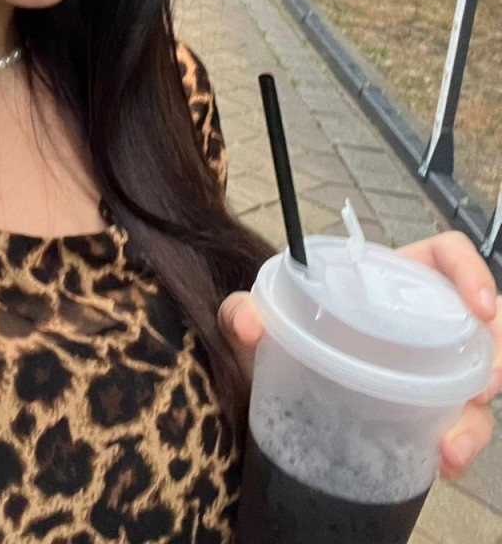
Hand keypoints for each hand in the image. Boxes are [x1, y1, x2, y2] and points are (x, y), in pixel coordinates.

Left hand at [218, 231, 501, 479]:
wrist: (275, 393)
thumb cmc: (283, 337)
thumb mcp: (266, 320)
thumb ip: (246, 311)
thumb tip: (245, 320)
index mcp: (391, 281)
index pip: (446, 258)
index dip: (471, 272)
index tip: (480, 306)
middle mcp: (419, 323)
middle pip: (481, 327)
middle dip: (495, 357)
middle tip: (479, 387)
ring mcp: (429, 369)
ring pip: (479, 385)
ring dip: (476, 418)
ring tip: (452, 445)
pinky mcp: (427, 413)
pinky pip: (459, 428)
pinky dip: (459, 448)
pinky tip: (443, 463)